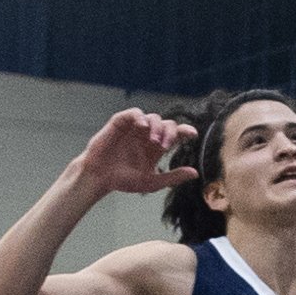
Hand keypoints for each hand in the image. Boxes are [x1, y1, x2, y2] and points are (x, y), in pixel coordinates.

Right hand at [74, 107, 193, 200]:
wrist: (100, 177)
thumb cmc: (123, 180)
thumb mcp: (151, 182)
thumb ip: (173, 177)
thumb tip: (195, 173)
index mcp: (157, 147)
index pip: (176, 134)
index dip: (185, 131)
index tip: (192, 134)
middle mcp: (148, 135)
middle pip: (167, 124)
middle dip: (170, 132)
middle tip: (166, 145)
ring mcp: (135, 128)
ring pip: (153, 117)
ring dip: (156, 127)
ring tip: (154, 141)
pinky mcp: (121, 122)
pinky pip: (135, 113)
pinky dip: (140, 117)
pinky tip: (142, 128)